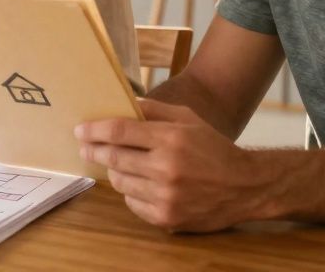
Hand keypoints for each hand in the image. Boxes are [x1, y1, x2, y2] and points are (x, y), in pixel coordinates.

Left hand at [76, 98, 261, 232]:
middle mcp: (166, 169)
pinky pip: (132, 204)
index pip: (119, 132)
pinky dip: (131, 193)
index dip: (94, 130)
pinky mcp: (167, 218)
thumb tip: (123, 105)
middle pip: (114, 158)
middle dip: (95, 151)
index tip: (80, 130)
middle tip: (85, 146)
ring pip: (120, 183)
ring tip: (118, 164)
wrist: (245, 187)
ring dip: (115, 172)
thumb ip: (154, 111)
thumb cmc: (213, 148)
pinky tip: (140, 184)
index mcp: (171, 139)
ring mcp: (166, 197)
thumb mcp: (188, 119)